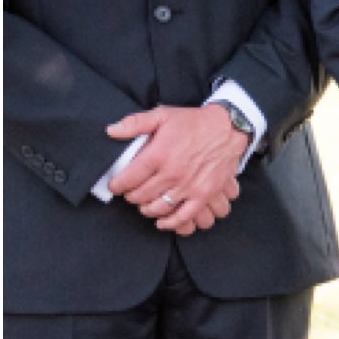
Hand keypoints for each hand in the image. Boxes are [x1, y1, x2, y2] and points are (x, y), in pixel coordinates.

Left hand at [106, 104, 250, 234]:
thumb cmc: (194, 122)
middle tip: (130, 194)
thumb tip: (111, 131)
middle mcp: (172, 173)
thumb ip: (135, 123)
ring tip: (144, 205)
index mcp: (158, 155)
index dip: (117, 185)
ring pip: (159, 208)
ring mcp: (189, 186)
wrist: (227, 129)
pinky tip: (162, 222)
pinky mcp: (204, 194)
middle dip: (131, 197)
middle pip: (141, 195)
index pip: (128, 178)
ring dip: (147, 209)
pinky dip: (171, 223)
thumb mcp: (162, 115)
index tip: (116, 185)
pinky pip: (184, 216)